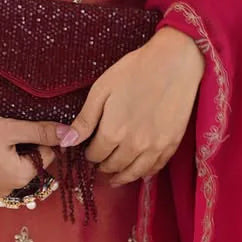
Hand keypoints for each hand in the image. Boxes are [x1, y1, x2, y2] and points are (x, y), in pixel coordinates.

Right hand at [0, 110, 67, 199]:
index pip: (46, 156)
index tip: (19, 129)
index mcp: (21, 177)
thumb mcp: (10, 128)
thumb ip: (41, 132)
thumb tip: (71, 134)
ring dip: (9, 156)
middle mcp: (9, 190)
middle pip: (30, 165)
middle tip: (4, 134)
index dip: (37, 139)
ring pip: (13, 170)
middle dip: (24, 149)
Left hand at [61, 25, 205, 186]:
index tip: (88, 150)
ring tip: (114, 178)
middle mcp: (133, 145)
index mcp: (113, 132)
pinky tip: (139, 171)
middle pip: (113, 166)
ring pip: (134, 172)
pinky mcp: (172, 143)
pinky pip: (156, 167)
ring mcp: (155, 147)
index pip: (95, 155)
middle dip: (103, 166)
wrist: (174, 62)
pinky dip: (145, 173)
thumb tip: (67, 141)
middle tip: (99, 163)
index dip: (89, 154)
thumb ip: (85, 120)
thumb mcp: (102, 90)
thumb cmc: (134, 70)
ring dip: (122, 177)